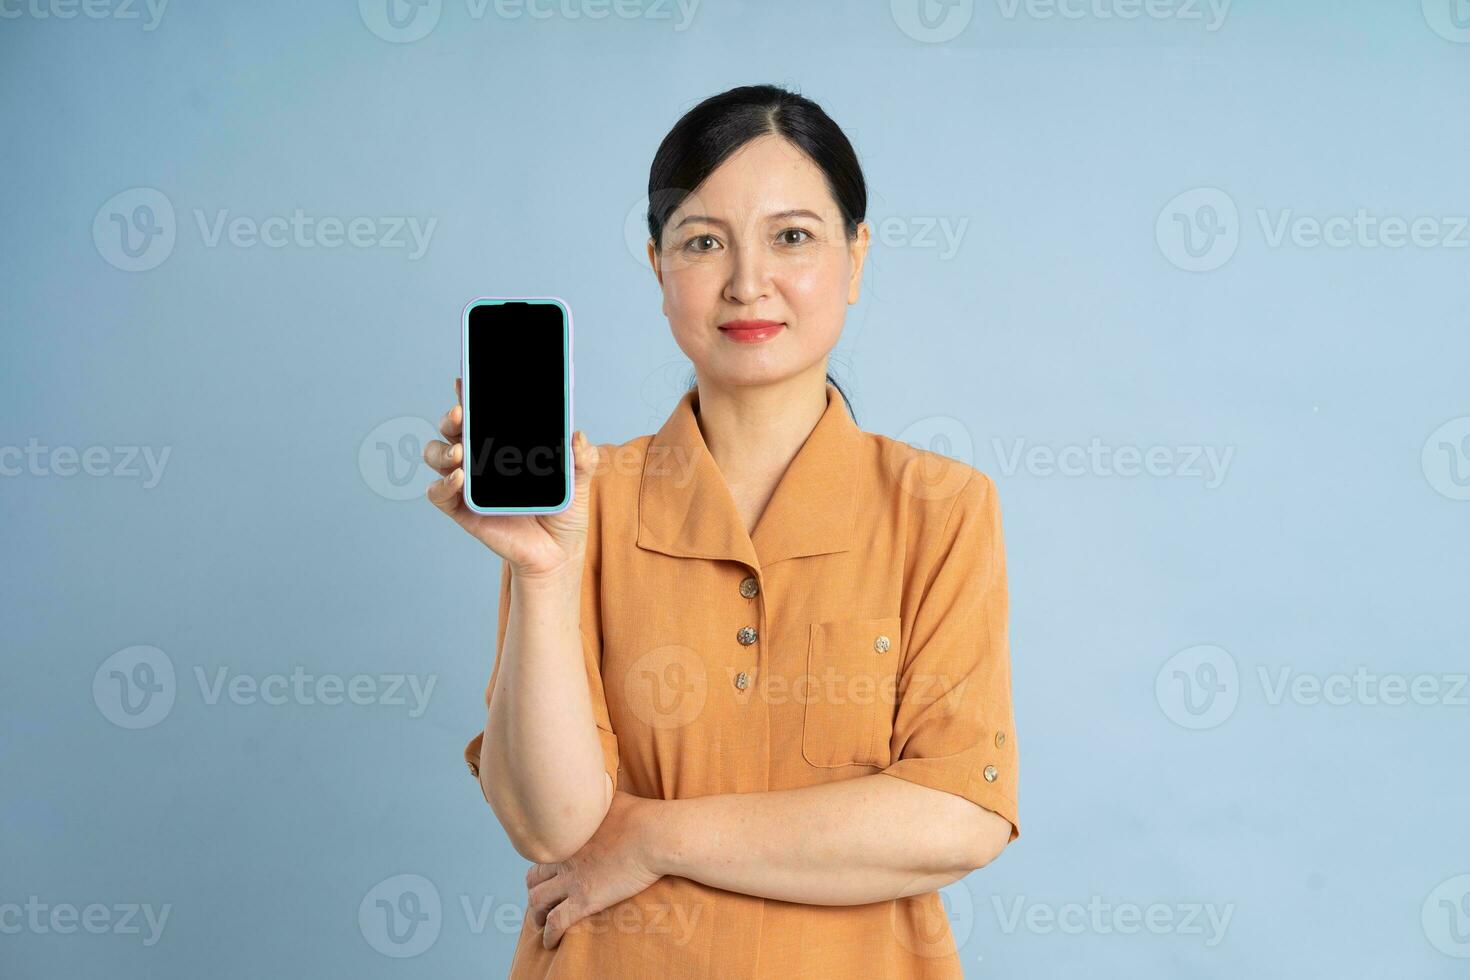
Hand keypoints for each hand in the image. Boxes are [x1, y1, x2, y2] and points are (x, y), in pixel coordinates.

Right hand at [424, 377, 599, 578]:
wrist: (558, 552)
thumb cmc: (563, 510)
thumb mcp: (579, 481)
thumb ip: (582, 459)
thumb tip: (579, 437)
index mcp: (504, 443)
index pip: (482, 412)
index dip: (469, 394)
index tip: (465, 380)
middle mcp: (480, 458)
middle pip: (452, 429)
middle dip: (451, 417)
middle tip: (460, 414)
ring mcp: (468, 483)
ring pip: (437, 455)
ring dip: (441, 450)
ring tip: (459, 453)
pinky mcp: (463, 510)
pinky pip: (439, 494)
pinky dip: (442, 484)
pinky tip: (458, 478)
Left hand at [525, 790, 661, 948]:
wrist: (654, 834)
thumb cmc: (640, 814)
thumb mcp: (609, 797)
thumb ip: (596, 799)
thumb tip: (598, 791)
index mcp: (568, 835)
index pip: (542, 853)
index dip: (542, 867)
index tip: (548, 876)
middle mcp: (563, 857)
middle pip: (534, 878)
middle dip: (534, 891)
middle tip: (541, 901)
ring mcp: (572, 879)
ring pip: (537, 901)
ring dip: (536, 915)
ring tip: (541, 924)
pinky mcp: (585, 899)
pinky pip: (557, 922)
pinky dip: (549, 934)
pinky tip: (551, 943)